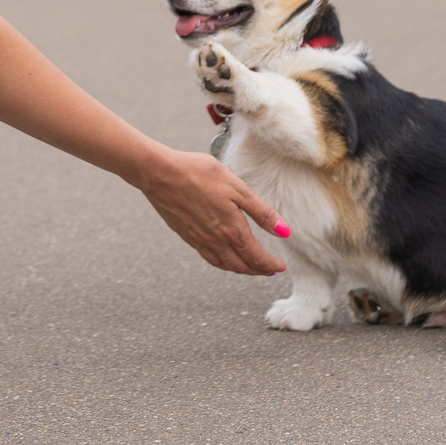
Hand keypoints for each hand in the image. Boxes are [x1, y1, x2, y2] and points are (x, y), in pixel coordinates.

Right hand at [135, 148, 287, 274]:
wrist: (160, 174)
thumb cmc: (199, 174)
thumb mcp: (237, 188)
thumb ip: (262, 212)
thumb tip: (285, 232)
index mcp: (232, 230)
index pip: (257, 257)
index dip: (270, 265)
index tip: (280, 267)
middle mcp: (216, 241)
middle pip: (241, 266)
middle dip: (258, 270)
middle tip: (269, 270)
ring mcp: (199, 240)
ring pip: (224, 264)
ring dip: (240, 269)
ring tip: (250, 267)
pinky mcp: (186, 236)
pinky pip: (209, 257)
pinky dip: (222, 263)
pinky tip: (223, 256)